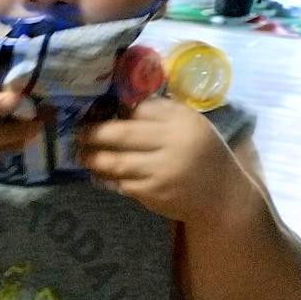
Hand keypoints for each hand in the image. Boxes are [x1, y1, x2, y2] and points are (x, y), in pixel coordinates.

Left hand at [77, 97, 249, 222]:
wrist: (221, 195)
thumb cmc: (201, 153)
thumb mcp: (190, 125)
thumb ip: (161, 114)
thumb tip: (120, 104)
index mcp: (182, 121)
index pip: (140, 108)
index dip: (115, 109)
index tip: (96, 110)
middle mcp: (172, 143)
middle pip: (122, 133)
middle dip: (95, 132)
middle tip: (79, 132)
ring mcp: (161, 170)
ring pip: (116, 162)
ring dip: (94, 158)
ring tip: (82, 154)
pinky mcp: (152, 193)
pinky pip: (121, 182)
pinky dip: (108, 177)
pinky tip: (101, 172)